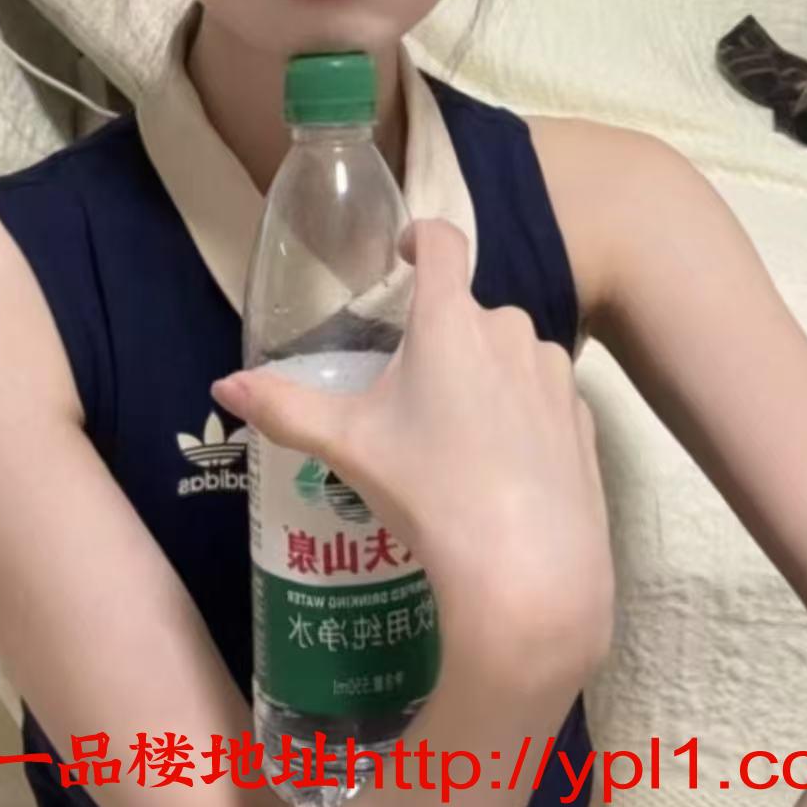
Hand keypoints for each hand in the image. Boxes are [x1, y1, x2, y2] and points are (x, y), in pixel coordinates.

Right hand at [211, 216, 614, 707]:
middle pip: (469, 310)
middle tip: (411, 392)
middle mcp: (509, 330)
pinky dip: (521, 413)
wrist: (529, 571)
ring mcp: (555, 373)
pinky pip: (543, 395)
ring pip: (510, 353)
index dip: (421, 235)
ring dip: (484, 373)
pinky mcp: (583, 417)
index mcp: (450, 320)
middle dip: (441, 337)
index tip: (404, 253)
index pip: (442, 241)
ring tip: (456, 437)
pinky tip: (501, 466)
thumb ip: (285, 409)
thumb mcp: (349, 447)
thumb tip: (223, 387)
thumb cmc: (430, 492)